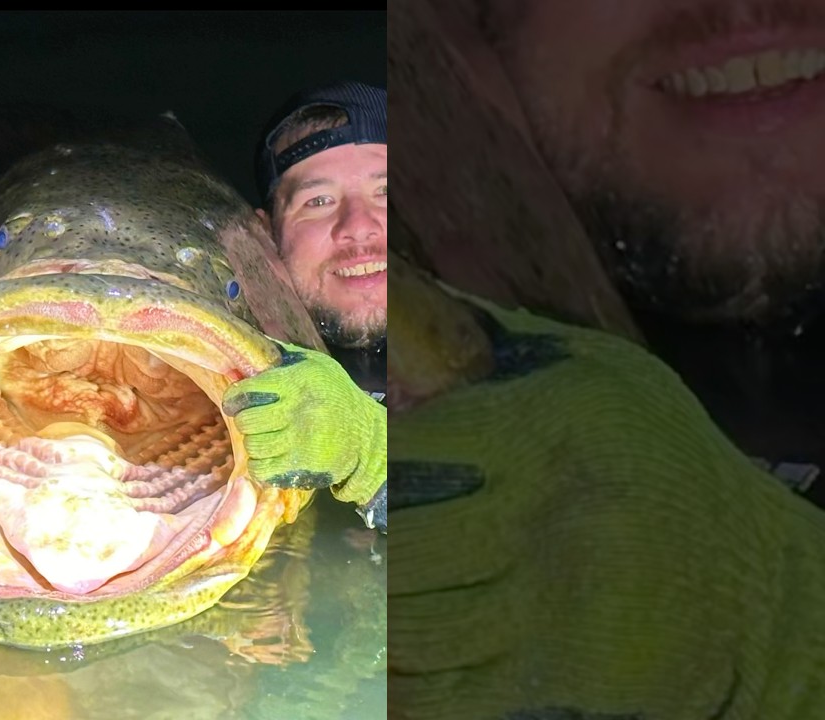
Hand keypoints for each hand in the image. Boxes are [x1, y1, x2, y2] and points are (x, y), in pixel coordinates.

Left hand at [222, 342, 385, 528]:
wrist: (366, 432)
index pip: (247, 391)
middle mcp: (298, 410)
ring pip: (253, 446)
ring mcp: (301, 440)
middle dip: (245, 421)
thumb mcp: (312, 363)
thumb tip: (241, 350)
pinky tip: (270, 456)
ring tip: (265, 437)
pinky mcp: (303, 465)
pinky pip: (262, 469)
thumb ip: (277, 355)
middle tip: (253, 421)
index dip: (233, 398)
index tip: (234, 403)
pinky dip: (261, 465)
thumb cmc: (334, 393)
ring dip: (254, 443)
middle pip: (247, 421)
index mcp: (297, 382)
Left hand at [389, 291, 824, 718]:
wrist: (758, 592)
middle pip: (395, 542)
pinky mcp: (555, 680)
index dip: (373, 468)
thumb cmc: (659, 464)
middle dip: (373, 550)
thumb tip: (394, 279)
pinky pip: (434, 692)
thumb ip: (492, 337)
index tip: (371, 477)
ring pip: (405, 622)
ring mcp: (551, 606)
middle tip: (370, 547)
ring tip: (384, 602)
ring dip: (383, 619)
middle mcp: (546, 514)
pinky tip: (407, 661)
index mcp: (546, 429)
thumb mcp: (595, 374)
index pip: (401, 449)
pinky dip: (402, 685)